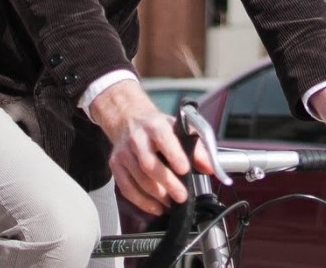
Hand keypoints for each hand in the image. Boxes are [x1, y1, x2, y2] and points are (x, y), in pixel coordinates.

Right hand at [91, 80, 211, 214]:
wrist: (128, 119)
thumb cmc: (157, 127)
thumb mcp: (178, 128)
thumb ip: (197, 147)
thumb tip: (210, 168)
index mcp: (155, 126)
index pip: (164, 138)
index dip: (174, 155)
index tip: (185, 169)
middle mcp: (137, 139)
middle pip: (149, 164)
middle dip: (167, 183)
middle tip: (182, 196)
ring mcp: (124, 153)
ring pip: (139, 179)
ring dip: (157, 196)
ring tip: (172, 203)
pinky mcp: (115, 166)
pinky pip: (127, 188)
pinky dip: (142, 202)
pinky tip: (156, 207)